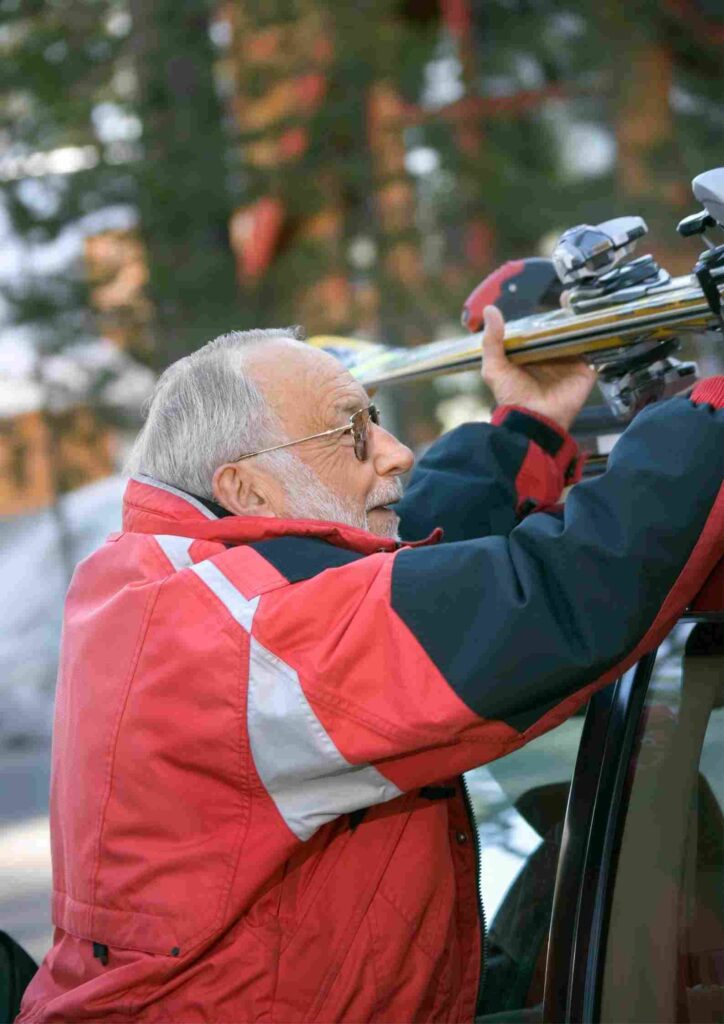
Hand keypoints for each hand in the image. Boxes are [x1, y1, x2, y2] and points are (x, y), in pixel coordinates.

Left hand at [481, 305, 595, 431]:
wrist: (533, 419)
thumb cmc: (511, 396)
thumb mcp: (494, 368)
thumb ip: (492, 341)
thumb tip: (491, 310)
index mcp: (533, 354)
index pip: (543, 330)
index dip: (548, 316)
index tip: (554, 299)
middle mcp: (554, 356)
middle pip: (564, 331)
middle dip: (569, 316)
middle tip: (571, 298)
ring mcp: (571, 364)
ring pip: (581, 338)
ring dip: (585, 324)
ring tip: (587, 305)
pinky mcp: (586, 372)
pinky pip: (596, 352)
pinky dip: (598, 339)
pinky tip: (599, 325)